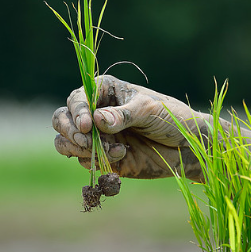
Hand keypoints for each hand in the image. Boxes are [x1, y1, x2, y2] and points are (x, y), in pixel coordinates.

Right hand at [52, 75, 203, 179]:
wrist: (188, 147)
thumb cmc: (173, 118)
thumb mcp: (149, 111)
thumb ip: (123, 116)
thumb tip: (96, 120)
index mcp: (105, 91)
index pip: (77, 98)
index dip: (77, 111)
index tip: (87, 126)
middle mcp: (96, 112)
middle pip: (62, 119)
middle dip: (70, 131)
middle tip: (86, 141)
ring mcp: (98, 136)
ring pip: (66, 141)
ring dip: (79, 148)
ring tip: (106, 150)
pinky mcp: (103, 157)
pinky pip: (83, 160)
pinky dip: (96, 160)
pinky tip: (122, 156)